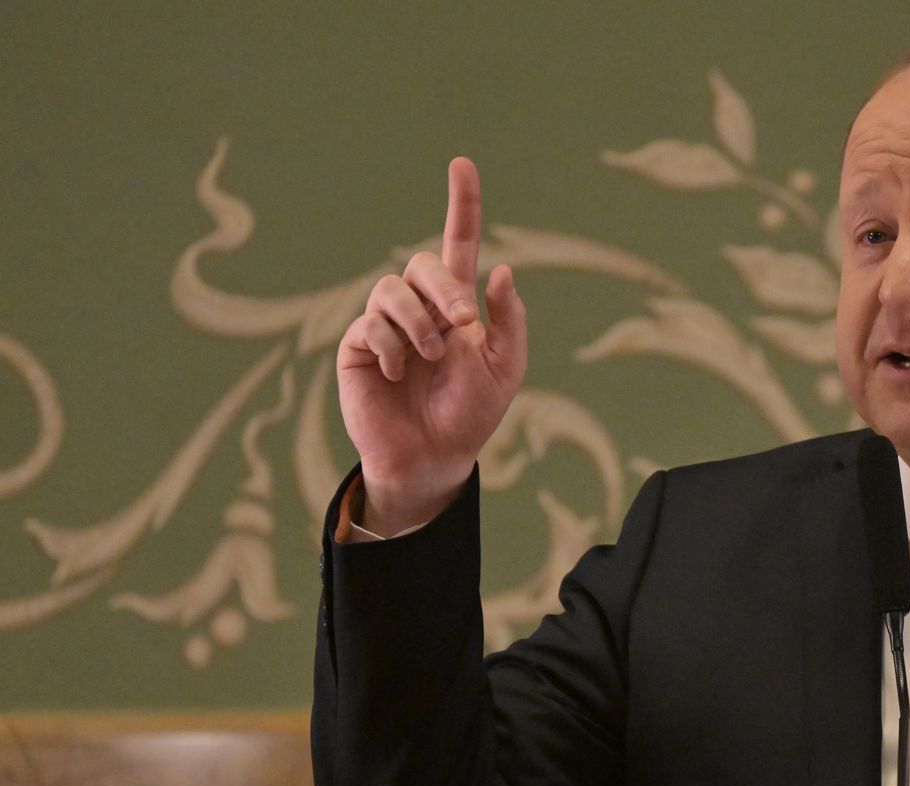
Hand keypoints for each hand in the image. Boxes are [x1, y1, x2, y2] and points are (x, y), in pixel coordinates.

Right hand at [338, 157, 526, 532]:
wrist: (436, 455)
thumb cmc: (471, 412)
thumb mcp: (506, 367)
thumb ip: (508, 320)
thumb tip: (503, 270)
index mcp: (458, 306)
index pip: (459, 245)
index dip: (462, 205)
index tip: (462, 164)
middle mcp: (420, 307)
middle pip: (421, 264)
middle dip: (444, 288)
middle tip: (461, 324)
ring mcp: (386, 325)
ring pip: (391, 289)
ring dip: (419, 322)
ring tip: (431, 357)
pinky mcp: (360, 346)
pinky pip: (371, 325)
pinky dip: (393, 347)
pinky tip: (400, 374)